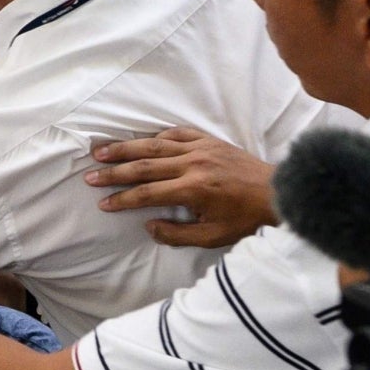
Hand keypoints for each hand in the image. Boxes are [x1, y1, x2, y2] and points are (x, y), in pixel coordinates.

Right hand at [83, 127, 277, 247]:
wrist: (279, 194)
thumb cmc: (246, 219)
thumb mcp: (213, 236)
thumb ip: (177, 234)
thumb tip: (148, 226)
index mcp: (193, 190)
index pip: (146, 194)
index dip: (121, 199)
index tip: (103, 203)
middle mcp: (192, 165)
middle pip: (143, 166)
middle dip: (114, 172)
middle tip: (90, 175)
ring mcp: (201, 149)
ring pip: (154, 145)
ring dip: (126, 148)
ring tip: (101, 150)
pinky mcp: (209, 140)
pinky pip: (177, 133)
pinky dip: (157, 136)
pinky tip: (142, 140)